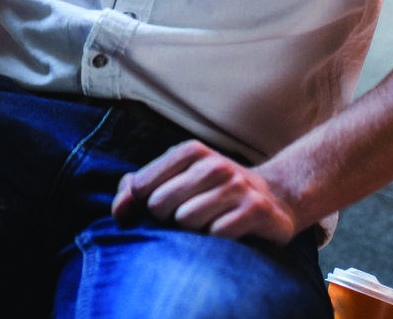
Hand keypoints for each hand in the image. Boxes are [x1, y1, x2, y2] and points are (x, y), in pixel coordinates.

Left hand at [111, 140, 298, 244]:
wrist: (274, 199)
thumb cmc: (210, 194)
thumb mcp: (173, 182)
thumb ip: (135, 192)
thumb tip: (118, 212)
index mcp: (190, 152)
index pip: (141, 187)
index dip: (144, 206)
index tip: (162, 209)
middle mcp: (214, 164)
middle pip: (160, 205)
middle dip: (168, 221)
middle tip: (189, 219)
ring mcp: (238, 186)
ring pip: (187, 221)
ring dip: (193, 233)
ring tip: (209, 225)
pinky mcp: (257, 211)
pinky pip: (216, 234)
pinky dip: (216, 241)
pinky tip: (228, 233)